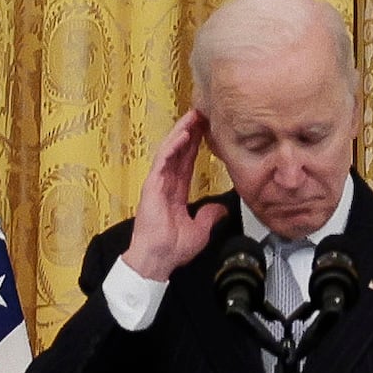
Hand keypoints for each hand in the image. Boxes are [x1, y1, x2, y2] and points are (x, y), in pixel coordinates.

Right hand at [122, 107, 221, 281]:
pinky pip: (163, 160)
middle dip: (189, 131)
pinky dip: (173, 146)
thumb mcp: (200, 230)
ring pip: (170, 150)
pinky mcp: (151, 185)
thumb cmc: (171, 249)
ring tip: (193, 116)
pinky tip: (183, 135)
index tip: (204, 129)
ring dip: (181, 132)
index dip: (195, 145)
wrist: (157, 260)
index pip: (187, 161)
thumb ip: (210, 216)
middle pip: (178, 150)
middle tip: (200, 113)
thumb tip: (220, 209)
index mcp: (175, 192)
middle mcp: (165, 184)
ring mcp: (157, 183)